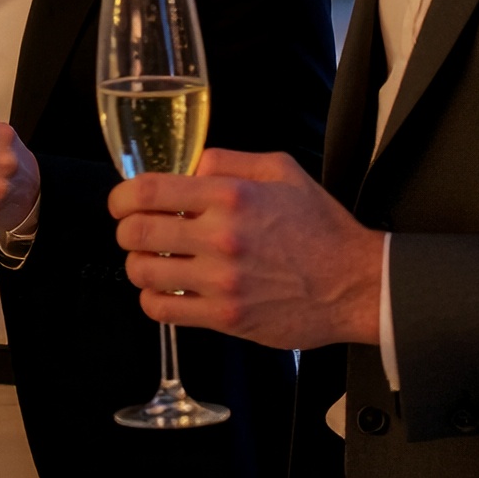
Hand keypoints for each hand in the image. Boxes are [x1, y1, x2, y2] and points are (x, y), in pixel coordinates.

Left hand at [106, 147, 381, 349]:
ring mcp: (222, 281)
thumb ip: (227, 160)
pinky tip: (168, 291)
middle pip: (135, 234)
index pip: (147, 192)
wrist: (356, 283)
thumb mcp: (280, 170)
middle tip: (136, 232)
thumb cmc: (320, 226)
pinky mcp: (227, 317)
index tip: (122, 204)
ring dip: (140, 265)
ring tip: (154, 262)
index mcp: (230, 196)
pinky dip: (154, 300)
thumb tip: (187, 166)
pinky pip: (163, 311)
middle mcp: (221, 237)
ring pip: (143, 273)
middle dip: (126, 231)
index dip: (121, 198)